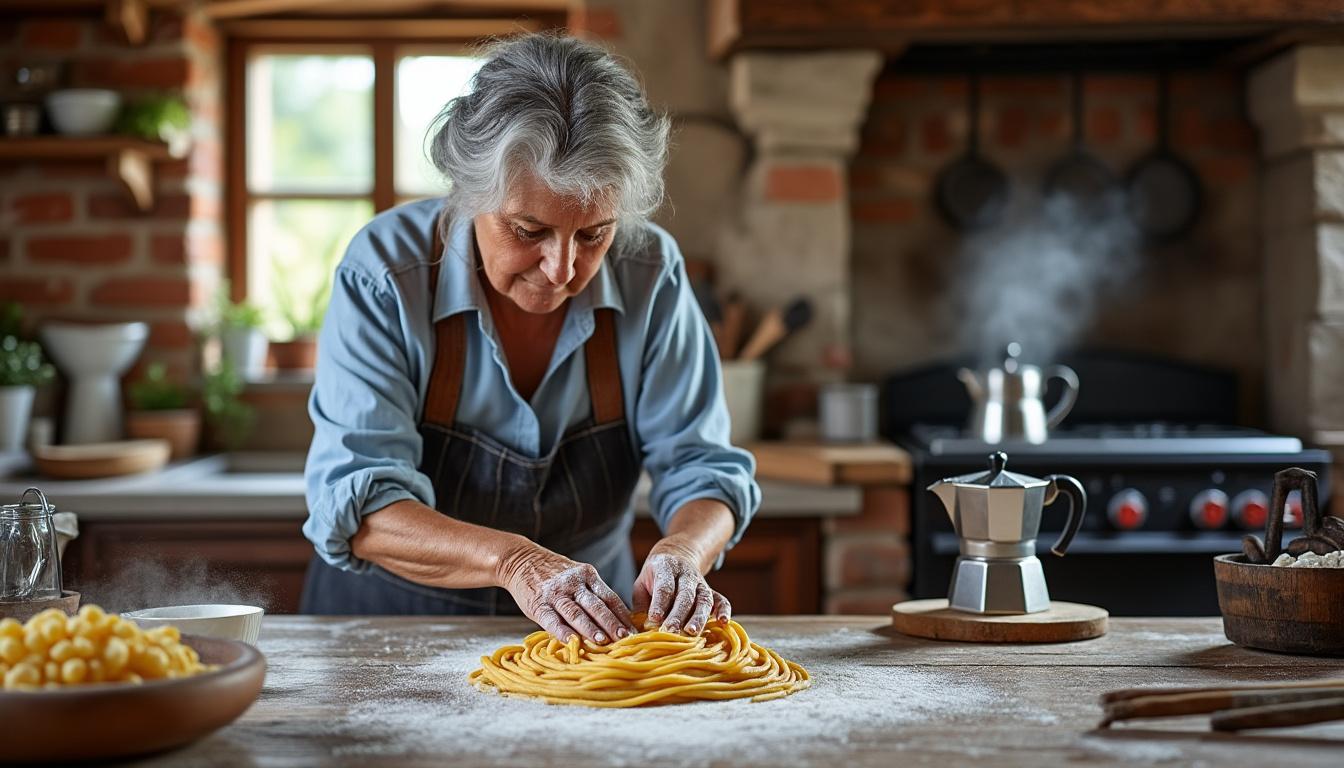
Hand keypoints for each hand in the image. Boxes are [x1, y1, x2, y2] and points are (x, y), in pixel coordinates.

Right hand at [498, 542, 634, 643]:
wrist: (521, 560)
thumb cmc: (554, 574)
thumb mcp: (577, 575)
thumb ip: (592, 593)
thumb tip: (616, 619)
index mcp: (587, 575)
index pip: (610, 597)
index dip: (622, 615)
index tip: (634, 631)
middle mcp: (574, 584)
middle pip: (596, 606)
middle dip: (611, 623)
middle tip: (624, 638)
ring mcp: (556, 594)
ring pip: (576, 613)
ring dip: (590, 629)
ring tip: (603, 642)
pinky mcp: (538, 604)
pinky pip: (552, 620)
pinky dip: (562, 632)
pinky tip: (571, 641)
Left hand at [633, 542, 730, 635]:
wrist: (675, 557)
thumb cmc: (654, 577)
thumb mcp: (642, 584)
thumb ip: (642, 605)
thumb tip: (641, 629)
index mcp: (666, 568)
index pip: (665, 586)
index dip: (660, 603)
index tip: (655, 618)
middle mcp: (686, 574)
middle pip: (685, 595)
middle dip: (678, 614)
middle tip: (670, 631)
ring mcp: (701, 583)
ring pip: (704, 599)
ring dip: (699, 617)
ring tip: (692, 632)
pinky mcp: (711, 591)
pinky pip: (721, 599)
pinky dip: (724, 610)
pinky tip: (723, 622)